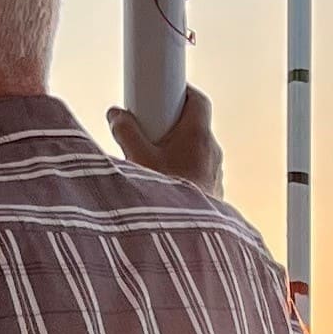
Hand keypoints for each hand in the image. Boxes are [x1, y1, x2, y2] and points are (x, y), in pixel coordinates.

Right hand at [108, 87, 222, 196]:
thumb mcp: (137, 159)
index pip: (198, 100)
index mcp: (198, 135)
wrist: (186, 241)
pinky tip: (164, 188)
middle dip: (172, 126)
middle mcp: (213, 153)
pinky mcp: (213, 198)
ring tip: (153, 165)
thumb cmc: (167, 199)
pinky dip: (183, 176)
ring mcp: (215, 176)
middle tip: (150, 131)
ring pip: (196, 155)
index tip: (164, 94)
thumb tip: (116, 115)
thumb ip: (124, 131)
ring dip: (176, 155)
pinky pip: (198, 178)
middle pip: (195, 128)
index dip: (182, 92)